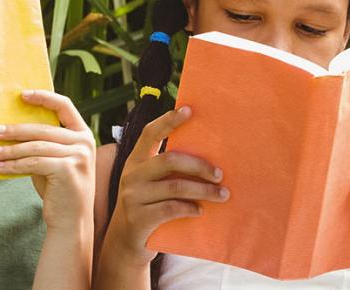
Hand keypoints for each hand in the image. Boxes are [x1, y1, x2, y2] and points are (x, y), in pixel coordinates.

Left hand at [0, 90, 95, 228]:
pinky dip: (13, 165)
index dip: (43, 98)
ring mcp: (79, 156)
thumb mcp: (53, 160)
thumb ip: (42, 143)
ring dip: (9, 150)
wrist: (71, 220)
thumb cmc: (58, 188)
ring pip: (35, 147)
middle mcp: (84, 142)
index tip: (21, 95)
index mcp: (83, 134)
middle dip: (15, 130)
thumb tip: (9, 128)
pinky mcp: (68, 169)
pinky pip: (33, 163)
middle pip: (43, 128)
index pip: (64, 106)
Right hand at [102, 106, 228, 266]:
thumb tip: (210, 157)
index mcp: (136, 161)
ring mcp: (133, 196)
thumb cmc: (149, 206)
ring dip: (204, 191)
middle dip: (200, 166)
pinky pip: (171, 209)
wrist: (127, 240)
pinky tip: (200, 211)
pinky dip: (190, 208)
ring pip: (175, 186)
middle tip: (220, 174)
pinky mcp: (139, 217)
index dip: (168, 121)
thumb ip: (168, 170)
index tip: (189, 110)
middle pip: (169, 160)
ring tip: (222, 195)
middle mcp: (131, 175)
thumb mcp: (152, 183)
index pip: (149, 134)